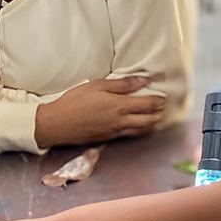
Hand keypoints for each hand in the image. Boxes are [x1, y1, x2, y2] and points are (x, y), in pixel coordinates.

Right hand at [35, 76, 165, 147]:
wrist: (57, 124)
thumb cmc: (74, 101)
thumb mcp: (97, 86)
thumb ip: (121, 84)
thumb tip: (142, 81)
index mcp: (119, 106)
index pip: (148, 105)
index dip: (158, 101)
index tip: (163, 97)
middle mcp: (121, 122)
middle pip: (149, 121)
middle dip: (158, 114)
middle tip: (162, 108)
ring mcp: (115, 132)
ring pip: (140, 131)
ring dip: (150, 124)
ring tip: (154, 118)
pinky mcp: (107, 139)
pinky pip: (129, 136)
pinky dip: (138, 131)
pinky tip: (136, 126)